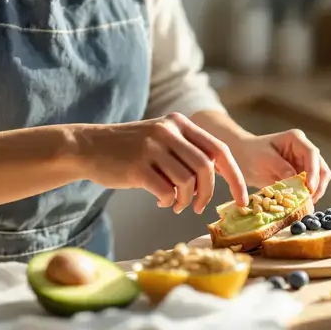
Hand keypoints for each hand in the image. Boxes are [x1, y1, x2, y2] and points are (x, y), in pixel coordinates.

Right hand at [76, 113, 248, 214]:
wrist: (88, 147)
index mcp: (179, 123)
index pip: (219, 150)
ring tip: (175, 204)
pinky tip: (160, 200)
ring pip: (187, 181)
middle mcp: (168, 131)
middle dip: (209, 193)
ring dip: (185, 200)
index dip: (235, 177)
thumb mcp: (161, 138)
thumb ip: (187, 151)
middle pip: (206, 167)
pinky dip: (167, 201)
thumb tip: (219, 178)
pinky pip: (165, 190)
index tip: (242, 200)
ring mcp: (152, 147)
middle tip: (199, 207)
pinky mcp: (137, 166)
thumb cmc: (129, 150)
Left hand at [230, 129, 330, 202]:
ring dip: (315, 192)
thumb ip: (280, 167)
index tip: (309, 187)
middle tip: (309, 200)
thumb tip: (295, 180)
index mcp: (296, 140)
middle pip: (321, 167)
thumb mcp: (264, 158)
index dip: (313, 171)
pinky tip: (300, 204)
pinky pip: (310, 187)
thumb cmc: (251, 153)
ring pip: (320, 179)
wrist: (243, 158)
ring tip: (305, 204)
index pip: (312, 154)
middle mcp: (304, 150)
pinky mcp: (301, 176)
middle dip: (318, 184)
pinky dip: (308, 196)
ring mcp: (304, 163)